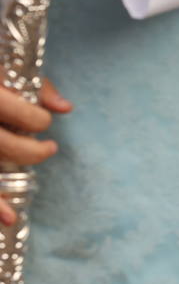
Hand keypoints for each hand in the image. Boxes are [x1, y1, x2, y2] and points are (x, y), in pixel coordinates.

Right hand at [0, 80, 71, 225]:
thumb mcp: (6, 65)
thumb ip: (38, 85)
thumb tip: (66, 108)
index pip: (23, 115)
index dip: (39, 121)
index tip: (43, 122)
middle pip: (6, 147)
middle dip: (32, 151)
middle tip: (49, 148)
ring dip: (7, 189)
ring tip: (29, 174)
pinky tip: (9, 218)